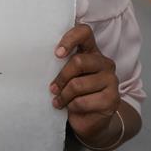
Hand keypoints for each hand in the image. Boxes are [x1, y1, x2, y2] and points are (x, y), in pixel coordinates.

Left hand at [50, 24, 120, 145]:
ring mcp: (111, 80)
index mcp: (91, 51)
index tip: (56, 54)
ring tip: (59, 101)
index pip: (84, 32)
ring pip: (78, 84)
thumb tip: (38, 59)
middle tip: (52, 88)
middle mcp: (104, 63)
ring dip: (64, 95)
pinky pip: (83, 101)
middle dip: (61, 77)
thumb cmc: (72, 91)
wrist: (88, 118)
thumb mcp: (65, 75)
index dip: (69, 40)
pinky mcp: (113, 99)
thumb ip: (59, 64)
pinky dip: (72, 106)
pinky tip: (70, 107)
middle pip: (79, 61)